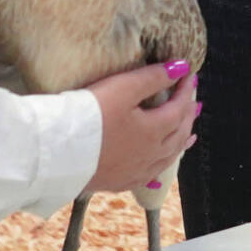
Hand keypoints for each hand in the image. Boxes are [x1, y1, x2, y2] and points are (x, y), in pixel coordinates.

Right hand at [84, 61, 200, 194]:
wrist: (56, 152)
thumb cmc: (89, 116)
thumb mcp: (122, 88)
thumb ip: (154, 78)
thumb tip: (181, 68)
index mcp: (154, 132)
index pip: (179, 108)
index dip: (186, 90)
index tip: (189, 74)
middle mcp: (150, 155)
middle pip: (178, 134)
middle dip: (188, 116)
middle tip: (194, 102)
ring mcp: (134, 172)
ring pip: (167, 157)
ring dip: (180, 142)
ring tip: (190, 135)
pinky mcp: (117, 182)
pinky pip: (149, 174)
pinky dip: (160, 164)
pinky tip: (157, 166)